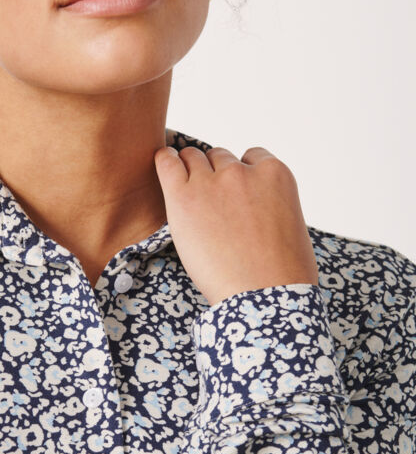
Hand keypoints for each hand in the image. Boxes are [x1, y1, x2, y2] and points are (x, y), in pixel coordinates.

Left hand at [154, 144, 318, 307]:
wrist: (262, 296)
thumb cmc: (281, 274)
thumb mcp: (289, 225)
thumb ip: (270, 203)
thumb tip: (250, 209)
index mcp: (275, 174)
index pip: (251, 158)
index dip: (242, 177)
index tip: (236, 197)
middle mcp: (242, 171)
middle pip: (219, 158)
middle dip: (215, 176)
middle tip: (211, 205)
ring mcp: (212, 182)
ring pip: (193, 158)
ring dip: (190, 173)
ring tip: (188, 197)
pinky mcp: (183, 197)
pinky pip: (167, 163)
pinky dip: (165, 163)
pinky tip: (164, 169)